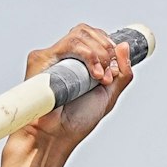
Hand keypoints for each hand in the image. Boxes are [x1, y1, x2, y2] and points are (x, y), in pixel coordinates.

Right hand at [6, 24, 134, 163]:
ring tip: (100, 77)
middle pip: (88, 31)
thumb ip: (122, 72)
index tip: (114, 69)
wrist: (57, 135)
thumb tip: (125, 45)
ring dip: (99, 53)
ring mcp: (53, 57)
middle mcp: (64, 57)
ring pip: (80, 34)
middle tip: (109, 74)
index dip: (108, 46)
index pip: (94, 37)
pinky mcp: (41, 59)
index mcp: (78, 63)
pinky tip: (93, 74)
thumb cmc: (77, 121)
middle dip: (106, 48)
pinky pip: (69, 44)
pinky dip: (87, 55)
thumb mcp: (109, 95)